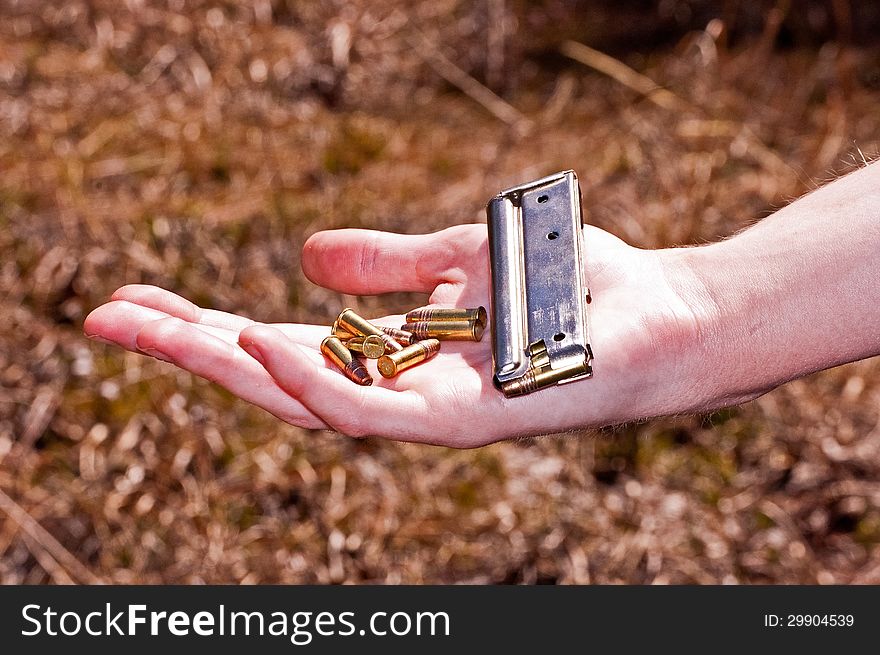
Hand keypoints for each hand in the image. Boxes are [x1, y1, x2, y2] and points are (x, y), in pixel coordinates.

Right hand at [84, 224, 711, 446]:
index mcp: (391, 358)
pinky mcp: (465, 421)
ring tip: (152, 330)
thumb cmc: (572, 292)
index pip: (280, 346)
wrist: (660, 317)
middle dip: (187, 353)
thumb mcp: (458, 260)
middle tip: (106, 321)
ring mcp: (427, 416)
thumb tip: (303, 257)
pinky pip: (373, 408)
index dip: (205, 327)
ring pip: (305, 403)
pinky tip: (252, 340)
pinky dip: (310, 377)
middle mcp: (397, 394)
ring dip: (224, 366)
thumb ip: (386, 266)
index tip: (139, 301)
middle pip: (273, 381)